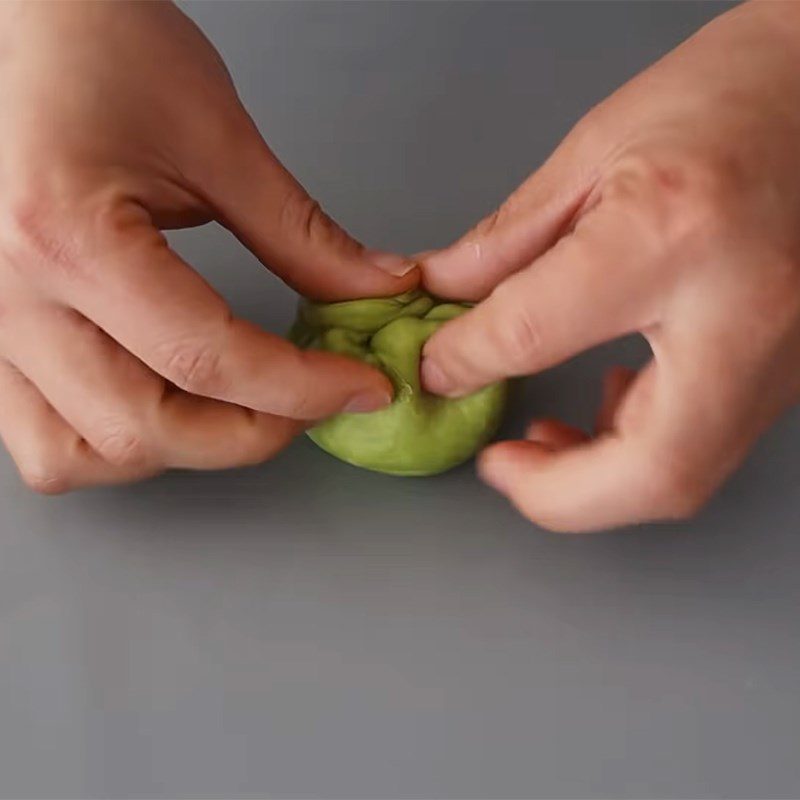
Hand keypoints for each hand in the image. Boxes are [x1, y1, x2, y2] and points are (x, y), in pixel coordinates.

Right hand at [0, 1, 414, 492]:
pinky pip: (36, 433)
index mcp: (66, 237)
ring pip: (79, 456)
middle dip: (249, 434)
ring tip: (237, 408)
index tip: (359, 388)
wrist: (20, 17)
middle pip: (144, 430)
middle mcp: (8, 297)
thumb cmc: (98, 45)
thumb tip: (374, 292)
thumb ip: (302, 237)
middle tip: (309, 401)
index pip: (207, 360)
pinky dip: (108, 442)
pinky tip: (161, 404)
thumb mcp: (219, 141)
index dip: (303, 389)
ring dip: (174, 450)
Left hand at [421, 1, 799, 531]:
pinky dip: (639, 451)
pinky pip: (704, 443)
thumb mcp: (594, 152)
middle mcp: (742, 313)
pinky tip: (603, 411)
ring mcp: (782, 354)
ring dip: (597, 484)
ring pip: (684, 474)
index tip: (437, 368)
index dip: (466, 360)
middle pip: (650, 471)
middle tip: (501, 469)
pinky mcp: (785, 368)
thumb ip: (508, 243)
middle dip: (556, 495)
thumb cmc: (723, 97)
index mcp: (671, 237)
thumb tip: (445, 300)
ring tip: (538, 447)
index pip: (535, 334)